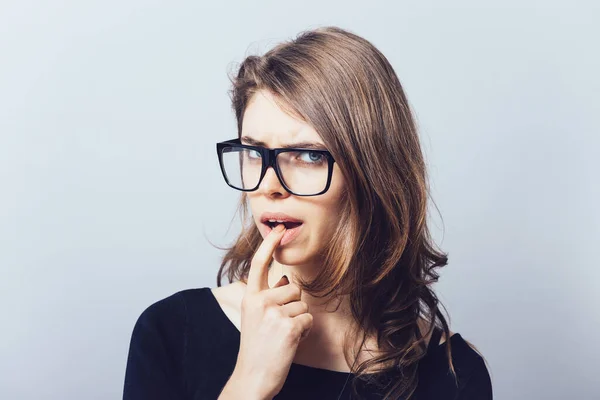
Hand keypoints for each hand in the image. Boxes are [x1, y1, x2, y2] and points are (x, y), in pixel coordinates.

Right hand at [231, 223, 312, 398]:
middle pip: (293, 288)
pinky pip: (308, 320)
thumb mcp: (254, 318)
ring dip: (299, 321)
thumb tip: (286, 278)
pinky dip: (304, 333)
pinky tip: (289, 343)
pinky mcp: (288, 327)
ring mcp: (274, 314)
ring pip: (303, 305)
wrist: (252, 377)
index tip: (279, 228)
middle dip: (293, 306)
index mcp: (250, 298)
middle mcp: (260, 302)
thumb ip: (268, 297)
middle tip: (278, 327)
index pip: (259, 264)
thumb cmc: (256, 348)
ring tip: (282, 337)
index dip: (270, 244)